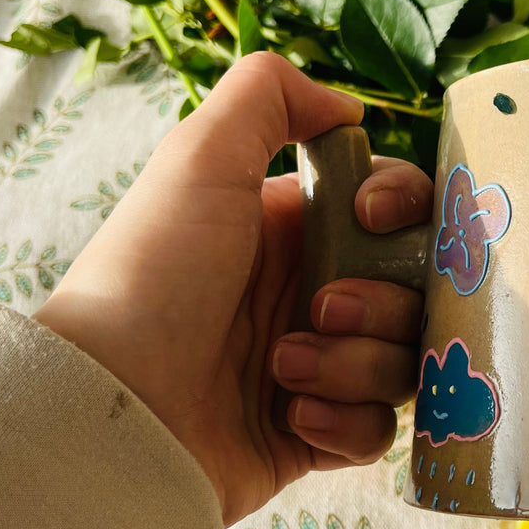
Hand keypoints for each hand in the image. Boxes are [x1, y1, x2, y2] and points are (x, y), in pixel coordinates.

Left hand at [34, 52, 431, 524]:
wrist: (116, 405)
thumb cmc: (152, 275)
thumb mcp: (198, 156)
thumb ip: (269, 93)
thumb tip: (348, 107)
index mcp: (296, 229)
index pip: (398, 210)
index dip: (404, 209)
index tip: (371, 218)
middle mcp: (312, 293)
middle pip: (413, 289)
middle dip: (380, 300)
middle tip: (321, 309)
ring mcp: (317, 368)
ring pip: (401, 360)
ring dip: (352, 363)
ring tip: (282, 370)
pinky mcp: (314, 435)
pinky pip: (378, 430)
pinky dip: (344, 422)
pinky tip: (292, 418)